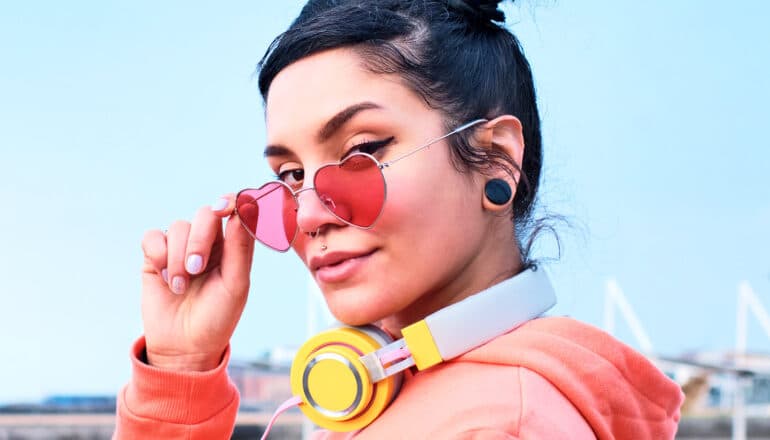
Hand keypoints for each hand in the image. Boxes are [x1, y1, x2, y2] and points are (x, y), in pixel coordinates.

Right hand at [140, 195, 254, 370]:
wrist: (184, 346)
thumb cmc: (217, 318)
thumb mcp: (235, 286)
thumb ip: (240, 250)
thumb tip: (241, 214)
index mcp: (233, 246)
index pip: (234, 211)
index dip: (231, 201)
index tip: (224, 207)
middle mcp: (208, 242)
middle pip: (205, 214)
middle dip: (199, 239)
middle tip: (197, 268)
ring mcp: (180, 247)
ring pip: (178, 226)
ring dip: (178, 257)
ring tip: (181, 286)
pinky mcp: (155, 256)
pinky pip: (153, 236)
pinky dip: (158, 254)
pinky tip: (165, 277)